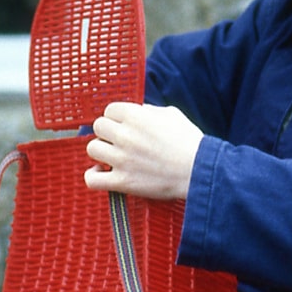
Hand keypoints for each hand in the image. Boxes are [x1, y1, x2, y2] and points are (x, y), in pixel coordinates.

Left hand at [84, 102, 203, 200]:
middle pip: (98, 127)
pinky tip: (103, 173)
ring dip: (101, 152)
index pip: (109, 110)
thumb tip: (139, 111)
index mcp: (136, 116)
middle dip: (108, 133)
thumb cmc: (189, 143)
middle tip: (119, 141)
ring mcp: (122, 159)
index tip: (123, 126)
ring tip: (112, 156)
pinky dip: (93, 176)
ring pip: (92, 149)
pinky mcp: (122, 181)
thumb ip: (150, 111)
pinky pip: (92, 179)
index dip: (116, 118)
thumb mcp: (172, 115)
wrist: (199, 171)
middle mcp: (125, 135)